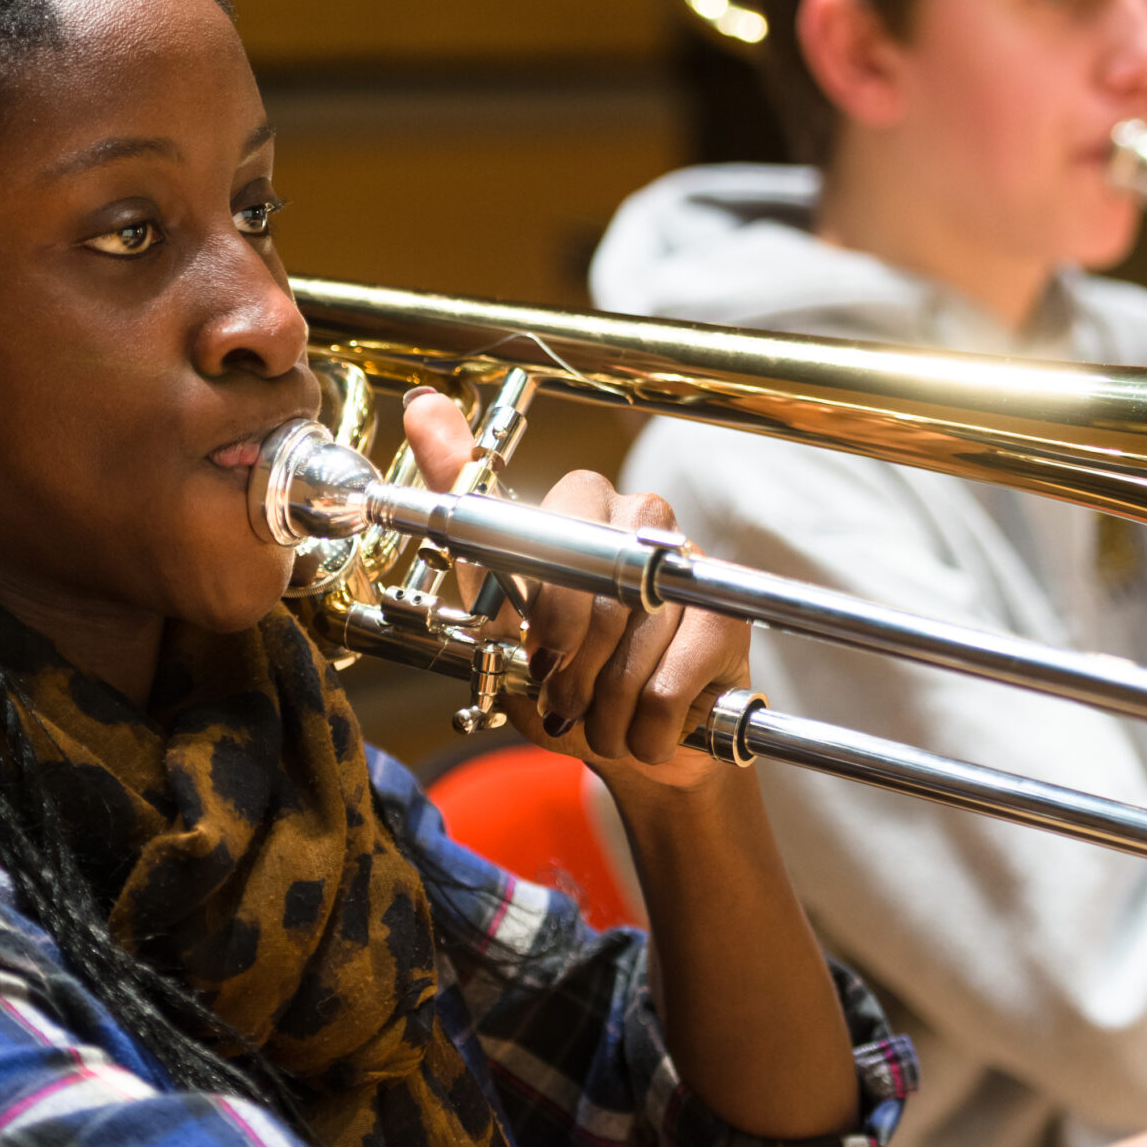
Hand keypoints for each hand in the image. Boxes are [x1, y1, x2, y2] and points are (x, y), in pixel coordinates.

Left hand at [401, 389, 749, 792]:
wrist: (634, 740)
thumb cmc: (563, 670)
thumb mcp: (492, 601)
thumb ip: (459, 503)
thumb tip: (422, 406)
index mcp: (582, 503)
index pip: (551, 533)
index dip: (537, 609)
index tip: (528, 653)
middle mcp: (641, 516)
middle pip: (594, 586)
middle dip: (568, 665)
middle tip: (561, 697)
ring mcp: (688, 563)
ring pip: (630, 643)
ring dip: (603, 705)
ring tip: (599, 717)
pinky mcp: (724, 616)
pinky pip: (666, 682)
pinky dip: (642, 725)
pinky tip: (642, 727)